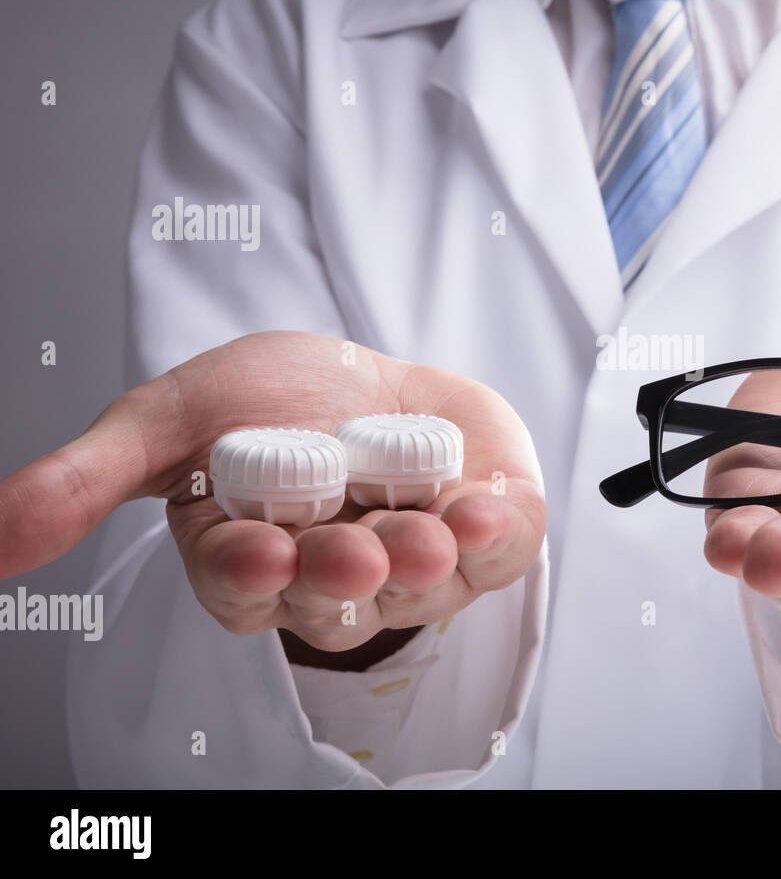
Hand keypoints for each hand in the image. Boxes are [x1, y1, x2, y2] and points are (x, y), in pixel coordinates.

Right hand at [0, 331, 545, 651]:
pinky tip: (486, 511)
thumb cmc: (273, 398)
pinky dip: (495, 536)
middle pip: (334, 599)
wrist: (369, 373)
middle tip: (351, 552)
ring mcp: (415, 561)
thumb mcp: (174, 417)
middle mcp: (336, 576)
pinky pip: (496, 554)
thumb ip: (92, 476)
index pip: (245, 589)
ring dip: (423, 561)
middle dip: (342, 577)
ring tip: (428, 530)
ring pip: (418, 585)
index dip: (250, 575)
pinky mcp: (483, 534)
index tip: (258, 552)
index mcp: (256, 558)